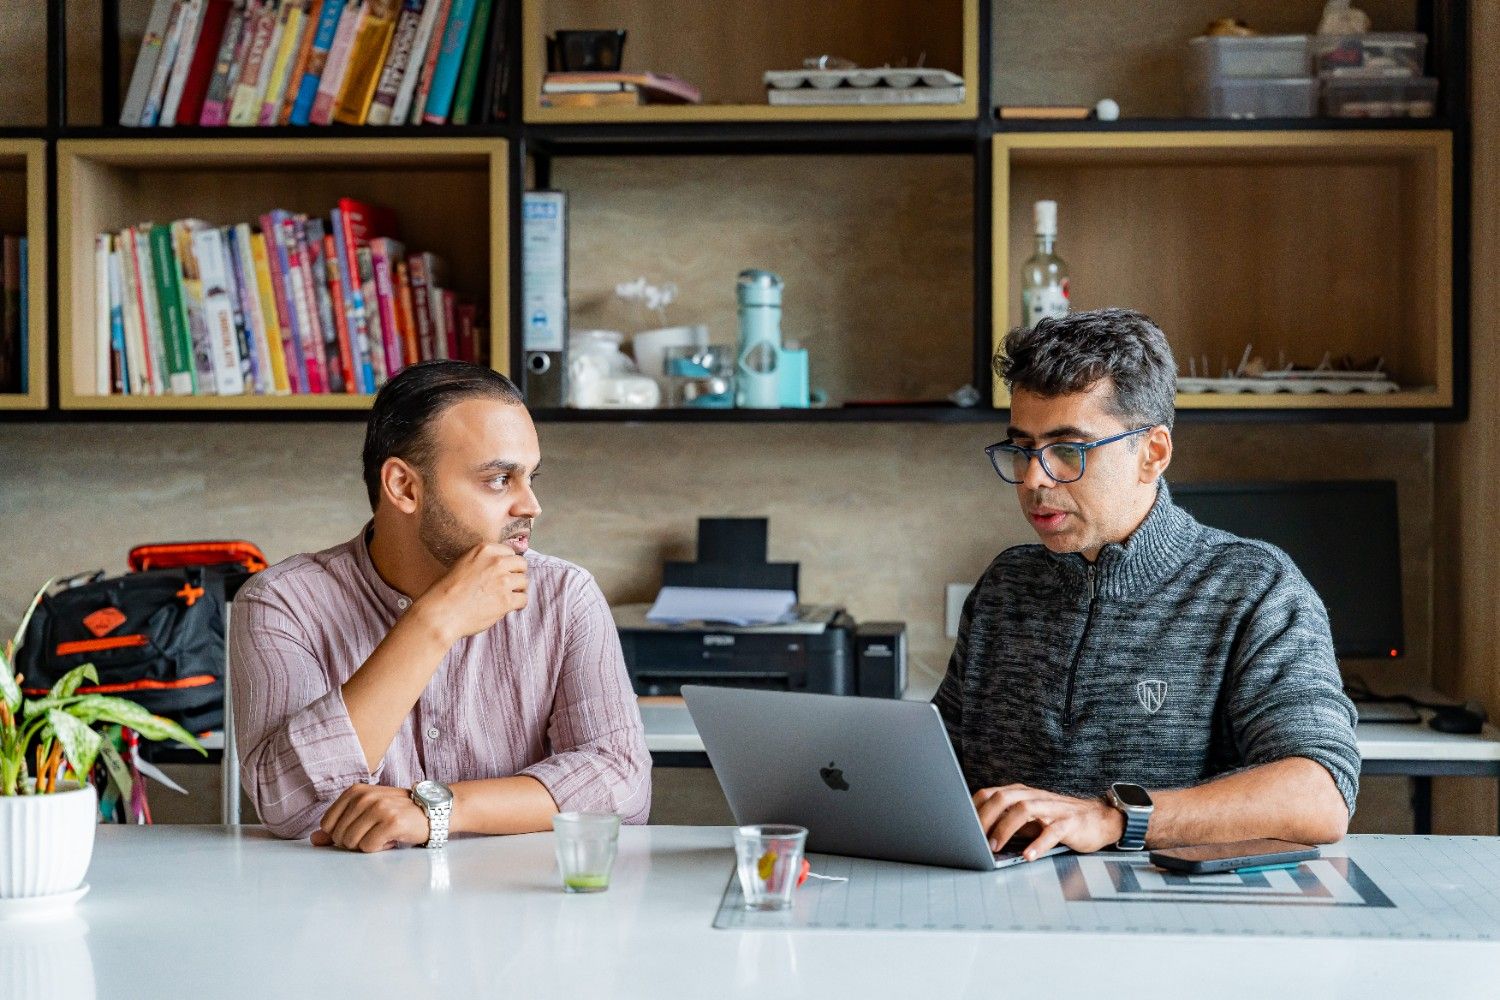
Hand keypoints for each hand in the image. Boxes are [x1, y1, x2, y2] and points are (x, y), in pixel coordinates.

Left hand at [312, 784, 431, 852]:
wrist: (432, 810)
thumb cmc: (397, 812)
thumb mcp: (365, 813)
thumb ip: (338, 826)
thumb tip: (314, 840)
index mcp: (355, 791)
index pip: (327, 825)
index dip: (341, 834)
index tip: (361, 828)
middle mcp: (365, 797)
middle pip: (338, 836)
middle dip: (355, 841)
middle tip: (376, 831)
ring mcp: (378, 808)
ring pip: (352, 843)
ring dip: (368, 845)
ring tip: (384, 834)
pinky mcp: (391, 822)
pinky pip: (369, 848)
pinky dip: (380, 848)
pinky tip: (392, 838)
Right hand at [414, 541, 527, 643]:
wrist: (442, 612)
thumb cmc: (446, 591)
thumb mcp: (463, 563)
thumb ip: (482, 561)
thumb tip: (499, 565)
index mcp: (485, 550)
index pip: (510, 552)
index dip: (508, 563)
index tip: (504, 571)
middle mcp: (497, 562)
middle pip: (521, 565)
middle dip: (516, 574)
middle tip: (509, 584)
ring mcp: (503, 581)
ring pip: (524, 582)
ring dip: (518, 590)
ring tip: (508, 596)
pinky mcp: (506, 600)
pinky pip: (523, 599)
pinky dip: (518, 604)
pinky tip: (510, 607)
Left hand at [972, 784, 1126, 860]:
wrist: (1098, 820)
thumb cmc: (1057, 819)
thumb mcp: (1029, 818)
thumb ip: (1006, 821)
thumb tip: (977, 835)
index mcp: (1021, 793)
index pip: (991, 793)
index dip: (973, 807)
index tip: (960, 825)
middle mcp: (1034, 796)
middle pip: (1004, 798)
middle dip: (985, 817)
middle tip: (973, 838)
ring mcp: (1052, 808)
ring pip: (1024, 809)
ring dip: (1005, 828)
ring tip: (994, 847)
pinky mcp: (1069, 823)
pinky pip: (1052, 832)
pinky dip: (1038, 844)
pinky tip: (1028, 856)